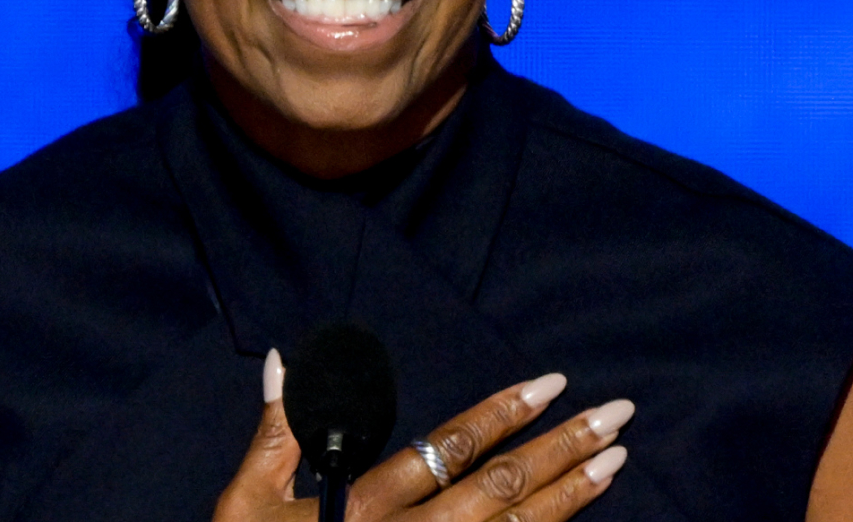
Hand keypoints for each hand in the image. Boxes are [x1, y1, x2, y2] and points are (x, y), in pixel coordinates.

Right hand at [213, 354, 630, 521]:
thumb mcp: (247, 504)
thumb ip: (276, 431)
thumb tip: (285, 358)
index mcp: (367, 507)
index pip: (448, 448)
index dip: (502, 414)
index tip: (551, 383)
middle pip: (499, 489)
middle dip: (561, 448)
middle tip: (616, 413)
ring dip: (571, 497)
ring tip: (615, 460)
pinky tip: (577, 521)